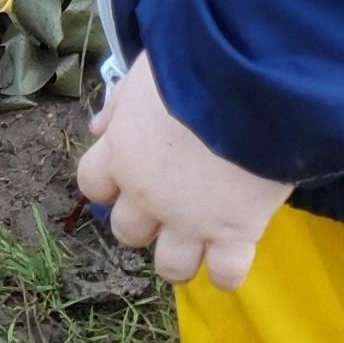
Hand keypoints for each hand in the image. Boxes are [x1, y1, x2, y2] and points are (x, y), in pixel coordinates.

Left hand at [74, 51, 289, 290]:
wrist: (251, 84)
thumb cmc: (195, 68)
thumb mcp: (144, 74)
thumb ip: (119, 106)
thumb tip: (98, 129)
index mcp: (121, 154)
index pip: (92, 186)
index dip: (109, 185)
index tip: (128, 179)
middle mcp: (147, 195)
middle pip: (127, 232)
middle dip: (144, 223)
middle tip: (169, 207)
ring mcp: (190, 221)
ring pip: (171, 266)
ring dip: (180, 256)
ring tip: (198, 241)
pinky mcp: (236, 234)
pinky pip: (226, 275)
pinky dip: (228, 272)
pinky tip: (233, 255)